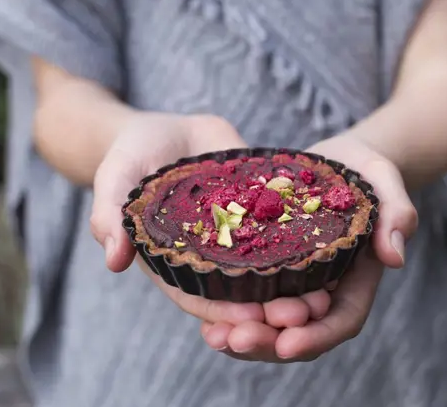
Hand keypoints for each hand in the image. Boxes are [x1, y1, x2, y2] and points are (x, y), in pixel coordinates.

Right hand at [89, 112, 330, 328]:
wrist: (167, 127)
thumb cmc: (132, 154)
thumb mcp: (117, 178)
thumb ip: (110, 213)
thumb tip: (114, 259)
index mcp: (176, 262)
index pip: (201, 297)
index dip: (226, 312)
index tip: (255, 318)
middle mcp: (212, 255)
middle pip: (243, 291)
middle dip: (271, 307)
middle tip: (306, 312)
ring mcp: (239, 234)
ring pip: (271, 267)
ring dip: (297, 284)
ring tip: (328, 292)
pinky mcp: (261, 211)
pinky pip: (286, 229)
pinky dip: (307, 243)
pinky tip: (336, 246)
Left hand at [200, 134, 417, 360]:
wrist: (339, 160)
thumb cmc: (367, 171)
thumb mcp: (385, 182)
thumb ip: (397, 214)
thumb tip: (395, 257)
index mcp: (356, 279)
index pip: (340, 321)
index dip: (316, 337)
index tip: (288, 343)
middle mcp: (324, 289)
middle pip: (299, 332)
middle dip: (268, 342)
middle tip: (234, 339)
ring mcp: (295, 282)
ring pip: (269, 323)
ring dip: (242, 334)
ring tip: (213, 335)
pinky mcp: (269, 268)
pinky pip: (249, 298)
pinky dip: (228, 310)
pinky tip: (205, 314)